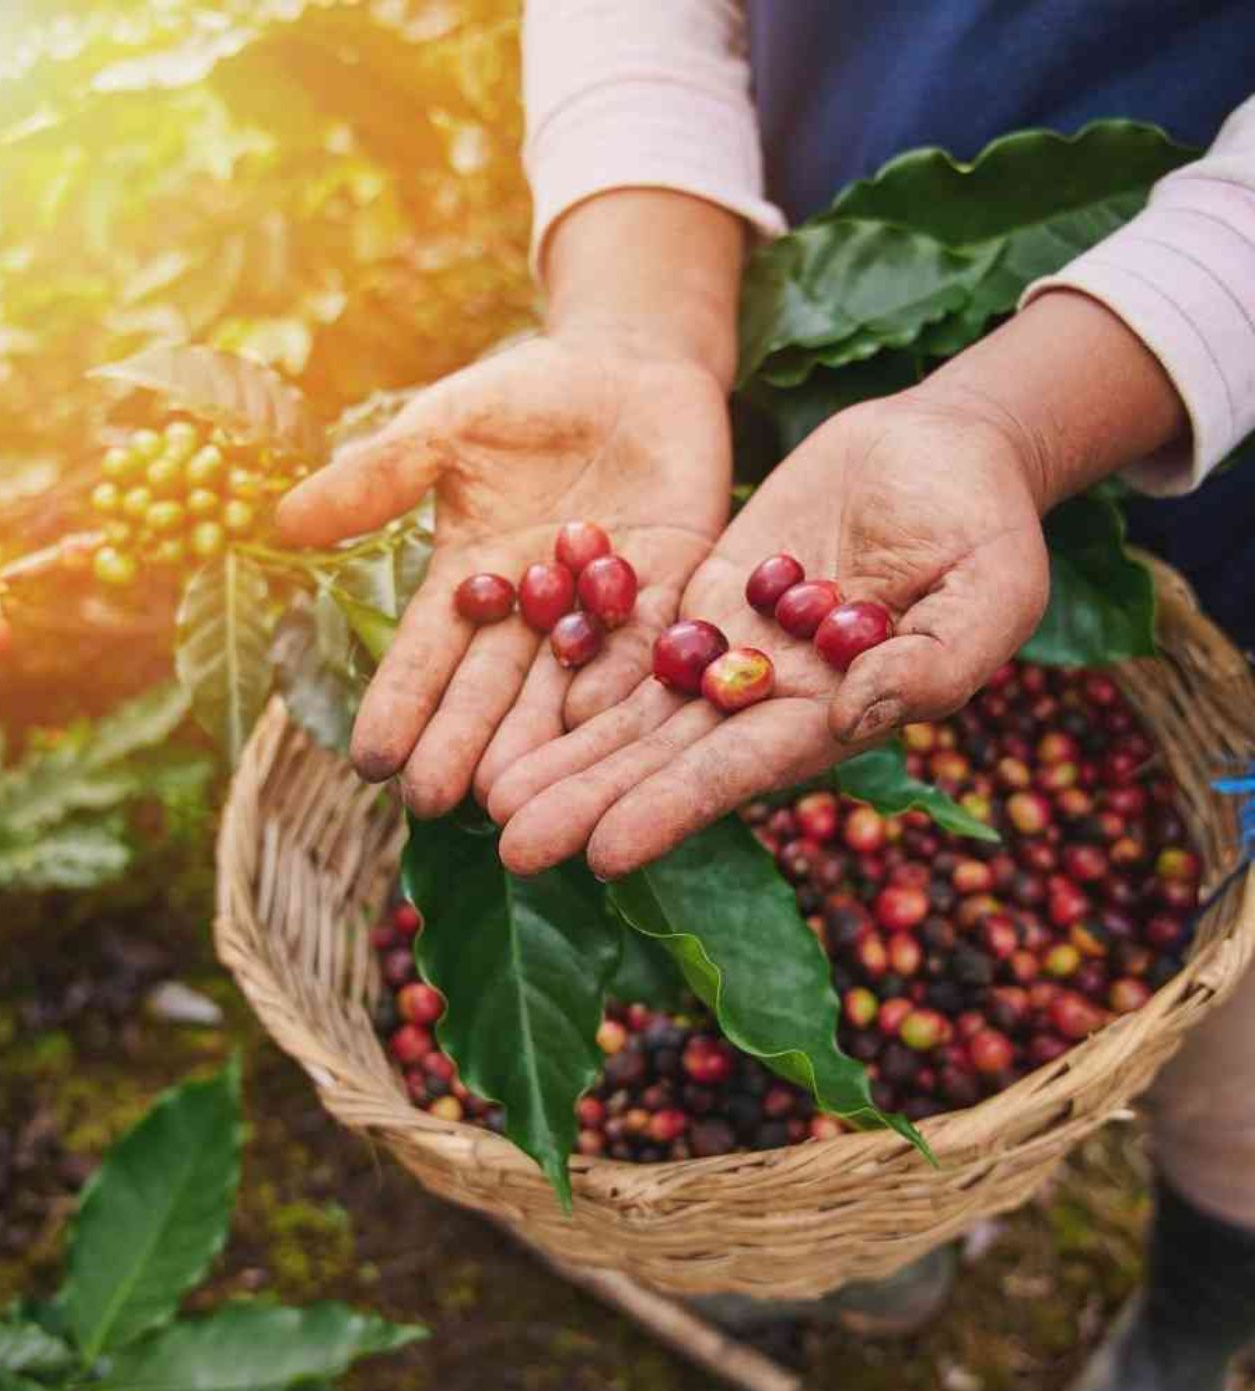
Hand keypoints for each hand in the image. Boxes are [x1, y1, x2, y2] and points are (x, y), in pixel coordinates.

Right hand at [276, 332, 730, 815]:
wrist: (630, 364)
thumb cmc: (525, 394)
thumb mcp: (444, 428)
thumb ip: (378, 477)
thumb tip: (282, 521)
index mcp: (472, 579)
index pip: (428, 654)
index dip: (400, 705)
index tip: (370, 761)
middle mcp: (534, 611)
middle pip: (493, 687)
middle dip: (463, 743)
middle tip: (436, 802)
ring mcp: (603, 605)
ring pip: (566, 683)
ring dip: (539, 739)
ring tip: (512, 794)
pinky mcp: (672, 587)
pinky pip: (649, 639)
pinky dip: (625, 679)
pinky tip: (601, 725)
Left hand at [488, 392, 1051, 877]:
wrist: (942, 448)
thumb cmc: (986, 525)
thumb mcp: (989, 592)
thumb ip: (933, 663)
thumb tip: (856, 715)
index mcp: (832, 715)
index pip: (739, 772)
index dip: (671, 810)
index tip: (601, 852)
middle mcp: (768, 697)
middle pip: (665, 756)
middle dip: (591, 799)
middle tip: (510, 843)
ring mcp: (730, 647)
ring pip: (635, 708)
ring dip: (566, 750)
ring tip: (491, 792)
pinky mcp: (703, 596)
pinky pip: (633, 633)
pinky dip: (579, 665)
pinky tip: (518, 698)